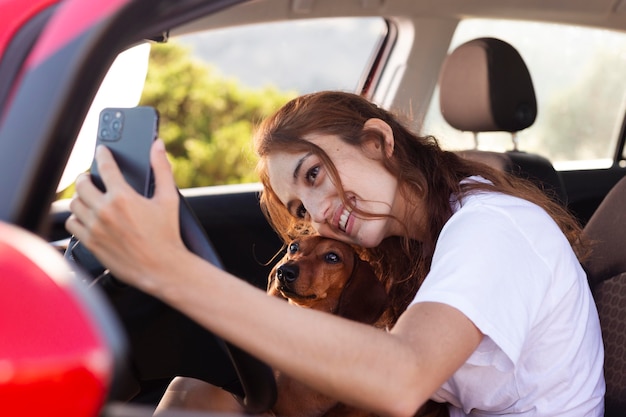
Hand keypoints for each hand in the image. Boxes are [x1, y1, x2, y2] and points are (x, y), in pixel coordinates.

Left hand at [66, 139, 186, 288]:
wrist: (162, 268)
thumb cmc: (167, 235)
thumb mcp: (169, 199)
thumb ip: (162, 169)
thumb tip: (158, 146)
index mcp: (123, 197)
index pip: (105, 166)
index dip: (102, 154)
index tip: (101, 151)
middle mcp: (105, 211)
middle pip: (82, 184)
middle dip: (85, 176)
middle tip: (90, 176)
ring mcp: (95, 228)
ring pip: (74, 204)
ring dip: (80, 197)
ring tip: (88, 197)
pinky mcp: (91, 243)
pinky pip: (71, 225)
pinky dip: (76, 218)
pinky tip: (85, 217)